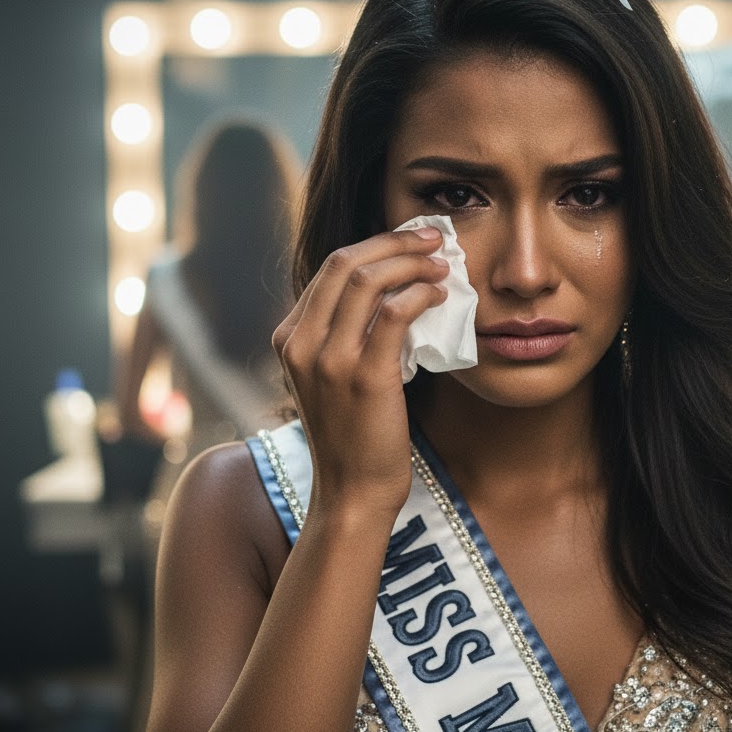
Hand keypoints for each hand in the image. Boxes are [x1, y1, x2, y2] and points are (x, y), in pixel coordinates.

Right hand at [272, 228, 447, 523]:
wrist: (353, 492)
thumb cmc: (353, 435)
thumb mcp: (332, 378)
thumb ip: (344, 335)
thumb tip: (392, 291)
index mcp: (289, 338)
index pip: (330, 268)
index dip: (376, 245)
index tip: (410, 241)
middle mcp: (299, 343)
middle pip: (344, 262)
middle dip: (394, 242)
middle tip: (433, 239)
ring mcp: (328, 360)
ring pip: (367, 280)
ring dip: (412, 262)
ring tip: (442, 264)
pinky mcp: (363, 376)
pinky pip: (393, 314)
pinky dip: (420, 294)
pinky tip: (439, 295)